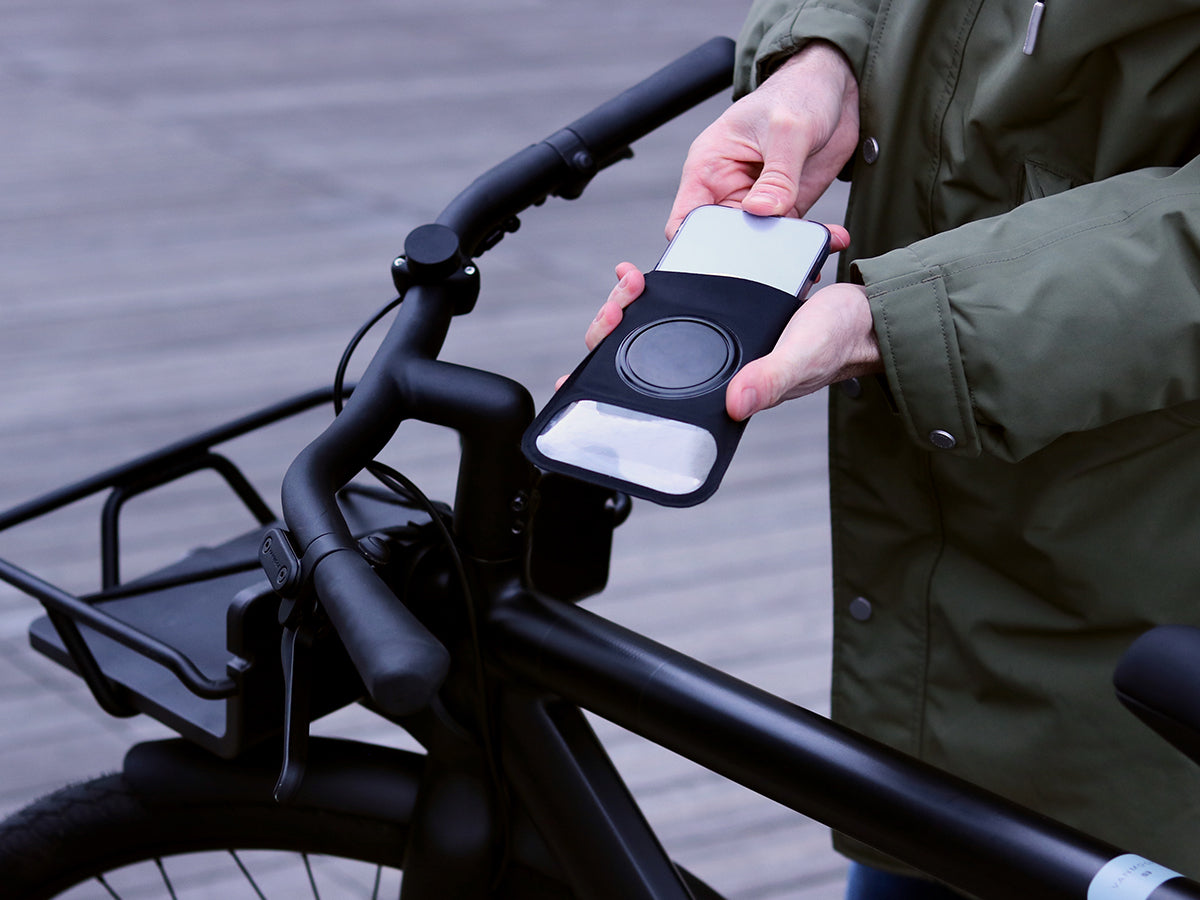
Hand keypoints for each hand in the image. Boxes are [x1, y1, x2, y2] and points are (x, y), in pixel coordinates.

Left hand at [579, 261, 879, 420]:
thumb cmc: (839, 342)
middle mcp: (712, 363)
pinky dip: (662, 286)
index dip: (616, 382)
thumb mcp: (803, 356)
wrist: (867, 311)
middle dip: (619, 325)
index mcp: (723, 383)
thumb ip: (771, 379)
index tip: (585, 366)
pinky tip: (646, 275)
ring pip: (657, 323)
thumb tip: (735, 402)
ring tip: (628, 280)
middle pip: (646, 349)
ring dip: (635, 302)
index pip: (654, 389)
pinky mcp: (726, 309)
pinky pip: (683, 299)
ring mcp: (716, 337)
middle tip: (621, 295)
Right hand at [666, 41, 859, 238]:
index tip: (720, 257)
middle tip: (776, 252)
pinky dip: (809, 242)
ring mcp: (758, 202)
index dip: (693, 243)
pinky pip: (791, 235)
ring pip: (759, 242)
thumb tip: (761, 211)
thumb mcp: (787, 129)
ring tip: (811, 249)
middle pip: (722, 239)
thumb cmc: (796, 93)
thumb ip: (777, 175)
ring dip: (784, 250)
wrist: (833, 88)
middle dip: (746, 252)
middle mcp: (728, 189)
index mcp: (709, 167)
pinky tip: (830, 238)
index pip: (686, 218)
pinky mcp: (785, 207)